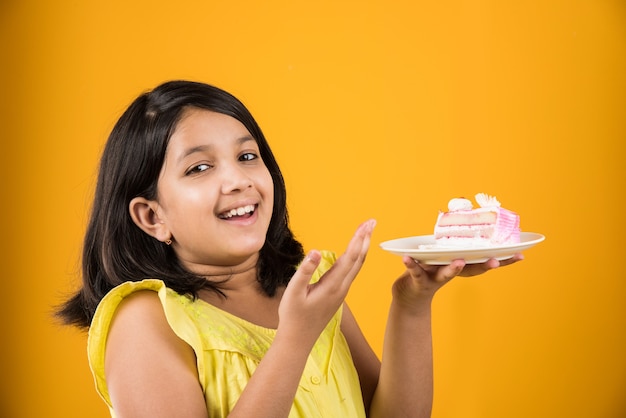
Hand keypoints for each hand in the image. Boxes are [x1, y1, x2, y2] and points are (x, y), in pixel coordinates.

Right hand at [277, 219, 375, 344]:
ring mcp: (341, 292)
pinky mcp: (338, 295)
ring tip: (366, 232)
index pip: (349, 258)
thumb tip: (315, 251)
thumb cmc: (293, 316)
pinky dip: (356, 258)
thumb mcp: (293, 293)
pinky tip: (356, 252)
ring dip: (362, 247)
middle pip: (358, 260)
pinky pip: (351, 272)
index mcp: (332, 286)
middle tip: (372, 221)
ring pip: (356, 266)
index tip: (366, 225)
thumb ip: (304, 271)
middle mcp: (341, 288)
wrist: (298, 340)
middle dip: (365, 239)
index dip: (358, 239)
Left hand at [392, 254, 523, 310]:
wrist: (410, 295)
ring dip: (452, 268)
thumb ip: (458, 244)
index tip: (521, 254)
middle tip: (496, 261)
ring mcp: (435, 279)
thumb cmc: (430, 271)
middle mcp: (451, 273)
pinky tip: (407, 258)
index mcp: (460, 266)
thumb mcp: (446, 257)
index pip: (484, 263)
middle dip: (484, 265)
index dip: (503, 260)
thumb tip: (471, 216)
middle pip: (470, 270)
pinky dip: (410, 265)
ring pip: (445, 274)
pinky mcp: (417, 280)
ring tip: (459, 261)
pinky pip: (414, 271)